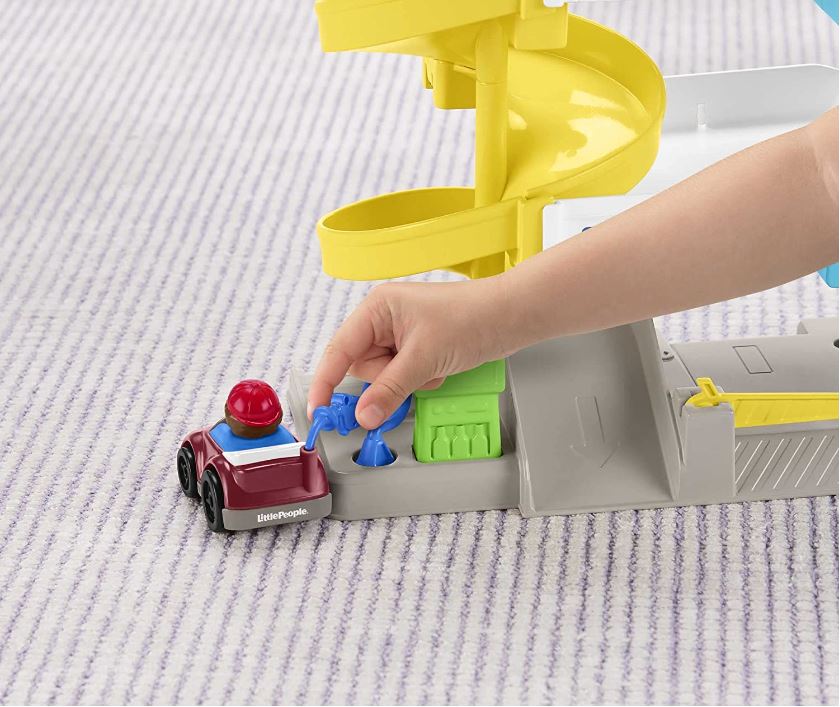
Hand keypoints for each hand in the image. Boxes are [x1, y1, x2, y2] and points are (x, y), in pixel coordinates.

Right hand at [307, 277, 515, 428]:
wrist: (511, 316)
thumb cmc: (471, 318)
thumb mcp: (424, 359)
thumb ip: (389, 390)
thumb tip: (364, 415)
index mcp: (377, 308)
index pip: (339, 350)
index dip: (326, 381)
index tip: (318, 409)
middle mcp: (384, 319)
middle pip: (361, 367)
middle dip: (385, 381)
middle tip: (411, 377)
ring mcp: (400, 334)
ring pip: (383, 376)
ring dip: (406, 382)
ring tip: (433, 368)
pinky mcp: (416, 347)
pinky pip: (402, 376)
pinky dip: (419, 380)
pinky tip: (439, 369)